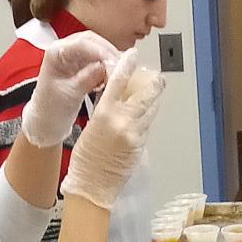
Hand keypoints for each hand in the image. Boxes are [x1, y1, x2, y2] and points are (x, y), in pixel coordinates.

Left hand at [19, 31, 118, 147]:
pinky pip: (98, 61)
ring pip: (98, 50)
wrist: (46, 123)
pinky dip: (107, 68)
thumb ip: (88, 77)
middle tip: (122, 68)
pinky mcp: (81, 67)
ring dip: (110, 60)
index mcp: (55, 52)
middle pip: (93, 41)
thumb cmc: (50, 110)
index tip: (116, 65)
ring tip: (118, 75)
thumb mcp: (70, 94)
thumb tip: (107, 65)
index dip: (102, 52)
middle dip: (109, 53)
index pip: (83, 43)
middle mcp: (64, 50)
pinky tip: (110, 80)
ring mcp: (73, 58)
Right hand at [61, 52, 163, 208]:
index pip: (119, 81)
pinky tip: (144, 115)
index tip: (133, 55)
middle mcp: (123, 122)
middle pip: (145, 94)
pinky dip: (146, 118)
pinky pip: (146, 126)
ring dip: (152, 100)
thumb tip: (116, 95)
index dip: (127, 65)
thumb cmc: (85, 159)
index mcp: (105, 114)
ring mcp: (135, 135)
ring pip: (150, 110)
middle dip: (153, 83)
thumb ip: (105, 109)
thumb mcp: (91, 126)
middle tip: (156, 76)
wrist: (92, 186)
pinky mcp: (141, 146)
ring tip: (153, 93)